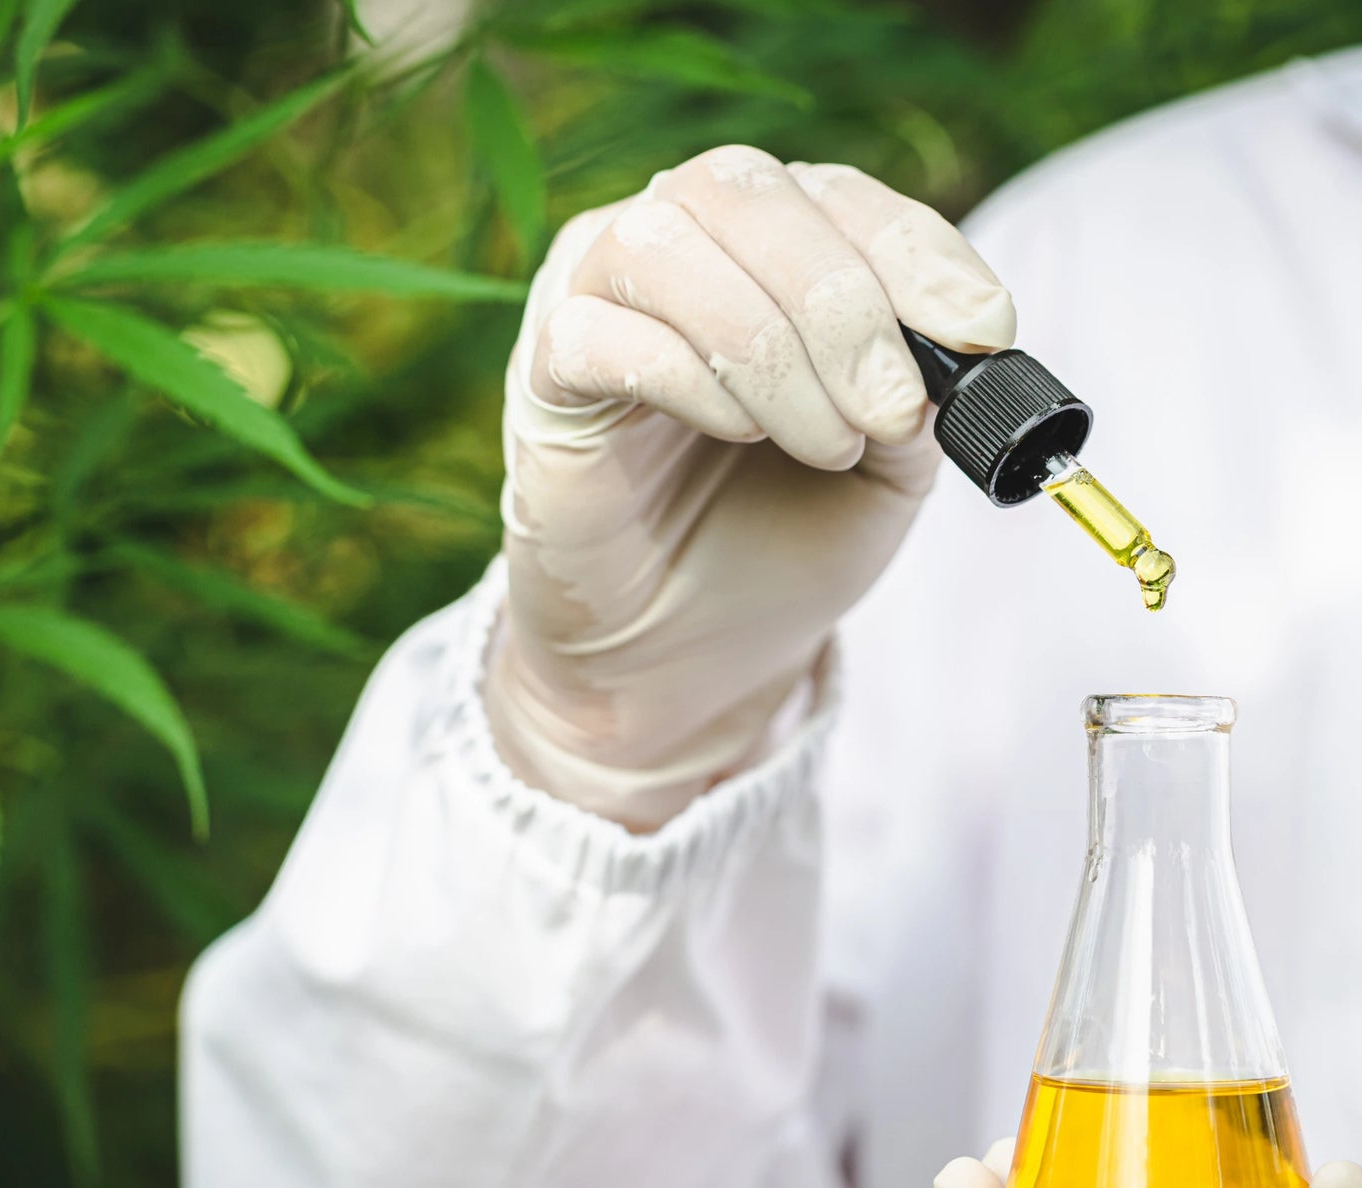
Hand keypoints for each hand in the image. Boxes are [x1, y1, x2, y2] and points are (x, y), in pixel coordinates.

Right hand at [486, 146, 1015, 827]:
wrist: (687, 655)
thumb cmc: (777, 545)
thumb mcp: (884, 467)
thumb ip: (918, 392)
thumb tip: (956, 343)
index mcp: (763, 249)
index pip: (837, 195)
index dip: (915, 252)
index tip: (983, 334)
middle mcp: (673, 246)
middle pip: (746, 193)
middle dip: (845, 307)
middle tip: (891, 415)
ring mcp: (592, 300)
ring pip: (666, 244)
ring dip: (769, 348)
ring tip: (822, 445)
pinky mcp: (542, 377)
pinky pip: (596, 333)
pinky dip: (687, 376)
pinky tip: (735, 432)